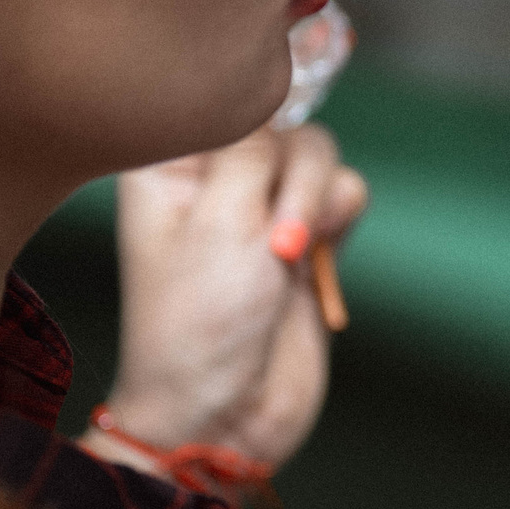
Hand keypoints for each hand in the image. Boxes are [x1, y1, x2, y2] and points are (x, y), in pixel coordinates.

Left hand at [91, 122, 367, 469]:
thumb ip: (255, 146)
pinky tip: (316, 264)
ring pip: (319, 153)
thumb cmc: (198, 320)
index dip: (248, 116)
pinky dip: (342, 221)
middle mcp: (213, 174)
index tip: (253, 164)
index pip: (217, 95)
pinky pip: (344, 191)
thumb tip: (293, 111)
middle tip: (278, 240)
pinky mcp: (307, 235)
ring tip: (293, 258)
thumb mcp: (219, 218)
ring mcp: (262, 205)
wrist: (225, 413)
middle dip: (292, 176)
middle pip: (281, 119)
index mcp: (165, 162)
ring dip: (318, 200)